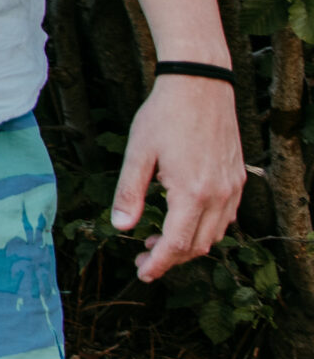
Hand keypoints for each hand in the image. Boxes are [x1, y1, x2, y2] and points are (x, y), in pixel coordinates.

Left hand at [112, 73, 244, 280]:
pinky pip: (226, 217)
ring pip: (215, 234)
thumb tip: (120, 227)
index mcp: (192, 193)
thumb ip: (129, 193)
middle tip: (142, 257)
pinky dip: (205, 227)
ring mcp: (233, 188)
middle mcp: (219, 195)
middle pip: (199, 245)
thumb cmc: (164, 116)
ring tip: (157, 239)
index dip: (159, 263)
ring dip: (188, 244)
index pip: (178, 245)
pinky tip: (182, 219)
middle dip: (170, 258)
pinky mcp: (238, 178)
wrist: (200, 85)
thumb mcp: (138, 154)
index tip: (143, 273)